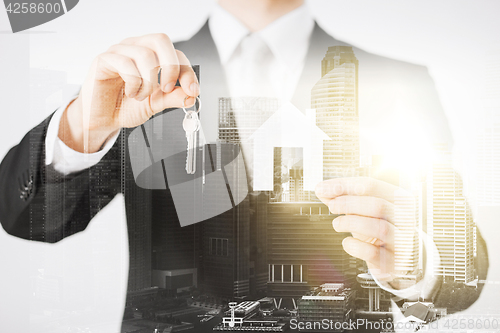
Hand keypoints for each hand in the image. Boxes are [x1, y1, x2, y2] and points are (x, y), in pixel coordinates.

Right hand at [59, 33, 198, 152]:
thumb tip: (192, 95)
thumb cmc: (124, 106)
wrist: (101, 119)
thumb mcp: (155, 104)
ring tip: (141, 96)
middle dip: (170, 67)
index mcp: (151, 55)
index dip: (186, 71)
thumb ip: (173, 98)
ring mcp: (119, 51)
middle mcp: (136, 48)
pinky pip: (126, 64)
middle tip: (166, 88)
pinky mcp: (104, 59)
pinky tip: (131, 93)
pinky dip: (134, 83)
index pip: (176, 54)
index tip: (192, 90)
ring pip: (145, 54)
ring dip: (148, 82)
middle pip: (161, 40)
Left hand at [315, 177, 415, 285]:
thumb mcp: (360, 208)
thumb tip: (322, 189)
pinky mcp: (394, 262)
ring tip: (336, 224)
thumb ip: (341, 197)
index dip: (345, 185)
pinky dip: (356, 246)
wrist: (390, 256)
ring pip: (380, 228)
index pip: (372, 185)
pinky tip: (347, 242)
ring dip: (352, 223)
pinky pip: (375, 253)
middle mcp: (405, 218)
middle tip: (332, 206)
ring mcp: (402, 241)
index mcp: (399, 198)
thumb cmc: (374, 226)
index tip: (324, 189)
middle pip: (379, 206)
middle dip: (349, 204)